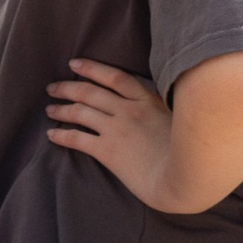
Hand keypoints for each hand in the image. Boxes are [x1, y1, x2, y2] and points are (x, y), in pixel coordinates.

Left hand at [45, 58, 179, 205]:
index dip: (91, 68)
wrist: (187, 178)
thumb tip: (160, 103)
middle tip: (53, 88)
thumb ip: (166, 108)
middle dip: (67, 88)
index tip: (74, 64)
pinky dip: (61, 135)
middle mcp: (130, 110)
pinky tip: (51, 136)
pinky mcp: (108, 150)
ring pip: (80, 112)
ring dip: (61, 109)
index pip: (115, 77)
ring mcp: (117, 129)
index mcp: (149, 100)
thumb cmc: (192, 152)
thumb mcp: (183, 120)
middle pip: (90, 92)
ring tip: (50, 110)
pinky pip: (77, 138)